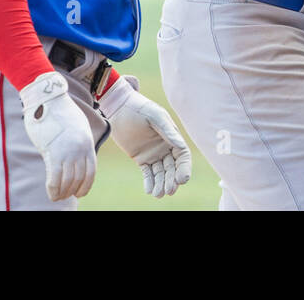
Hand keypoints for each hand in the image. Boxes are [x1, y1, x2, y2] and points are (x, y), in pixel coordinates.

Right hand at [19, 71, 96, 201]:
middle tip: (65, 196)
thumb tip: (75, 157)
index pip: (91, 172)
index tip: (79, 192)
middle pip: (80, 179)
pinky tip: (51, 193)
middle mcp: (80, 149)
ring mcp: (67, 151)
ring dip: (63, 192)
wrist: (48, 98)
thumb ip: (79, 142)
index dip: (86, 185)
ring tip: (57, 196)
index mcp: (87, 142)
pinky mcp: (53, 152)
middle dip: (72, 191)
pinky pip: (55, 178)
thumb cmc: (60, 112)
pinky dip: (53, 189)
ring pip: (68, 181)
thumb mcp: (76, 126)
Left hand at [97, 75, 192, 198]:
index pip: (182, 156)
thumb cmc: (139, 108)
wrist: (118, 108)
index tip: (182, 180)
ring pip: (160, 172)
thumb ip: (167, 131)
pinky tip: (149, 190)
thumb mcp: (155, 116)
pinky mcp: (141, 158)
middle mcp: (165, 147)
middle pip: (172, 167)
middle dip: (172, 180)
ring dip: (161, 183)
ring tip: (158, 194)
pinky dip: (149, 182)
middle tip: (169, 190)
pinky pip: (148, 173)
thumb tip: (180, 145)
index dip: (184, 168)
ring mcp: (153, 153)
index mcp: (172, 136)